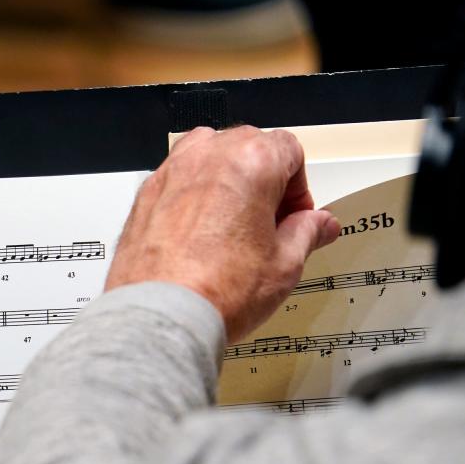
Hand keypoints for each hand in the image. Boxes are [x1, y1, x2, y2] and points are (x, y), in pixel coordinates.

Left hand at [105, 126, 339, 342]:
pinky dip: (193, 198)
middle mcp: (208, 155)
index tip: (296, 218)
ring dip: (227, 183)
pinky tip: (200, 239)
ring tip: (233, 230)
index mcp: (251, 161)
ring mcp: (171, 171)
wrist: (163, 314)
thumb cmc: (216, 290)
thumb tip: (318, 224)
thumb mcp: (284, 265)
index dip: (299, 187)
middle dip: (264, 182)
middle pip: (248, 148)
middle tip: (270, 227)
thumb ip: (307, 234)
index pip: (289, 150)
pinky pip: (179, 182)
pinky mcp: (146, 193)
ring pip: (210, 159)